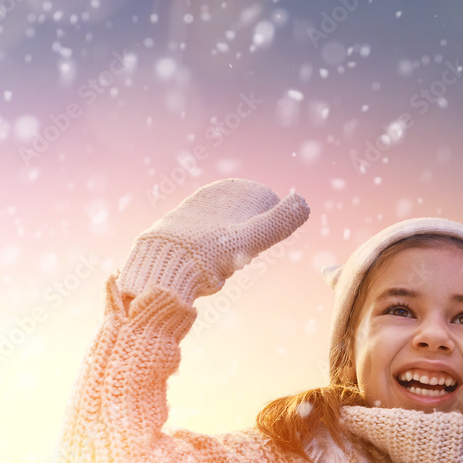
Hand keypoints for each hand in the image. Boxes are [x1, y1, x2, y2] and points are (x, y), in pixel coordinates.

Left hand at [118, 179, 308, 303]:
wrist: (158, 271)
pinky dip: (207, 255)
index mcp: (224, 192)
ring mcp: (186, 216)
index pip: (260, 201)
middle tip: (238, 258)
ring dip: (226, 249)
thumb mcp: (253, 237)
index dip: (264, 226)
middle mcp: (204, 199)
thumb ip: (279, 221)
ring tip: (220, 265)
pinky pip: (199, 243)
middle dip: (244, 238)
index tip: (255, 245)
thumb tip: (303, 202)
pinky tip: (203, 268)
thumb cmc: (208, 254)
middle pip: (240, 218)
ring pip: (220, 232)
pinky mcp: (172, 235)